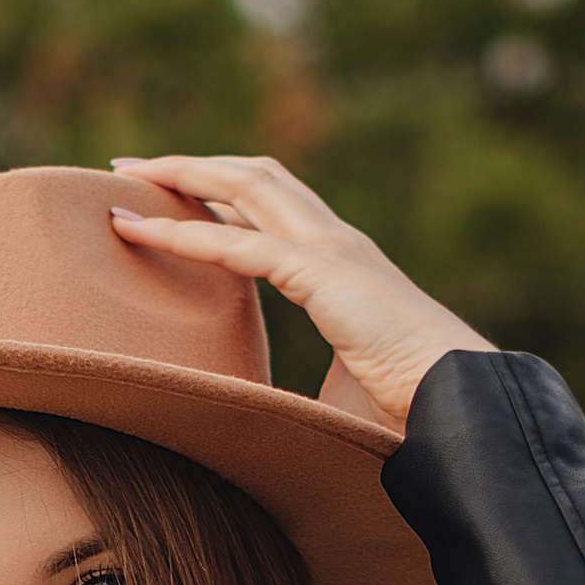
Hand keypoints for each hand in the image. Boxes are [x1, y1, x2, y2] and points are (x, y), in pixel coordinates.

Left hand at [107, 151, 491, 444]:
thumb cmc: (407, 406)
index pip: (273, 207)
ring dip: (183, 175)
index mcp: (343, 264)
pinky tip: (141, 230)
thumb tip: (271, 420)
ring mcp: (332, 250)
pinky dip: (185, 234)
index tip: (170, 195)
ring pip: (246, 186)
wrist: (458, 400)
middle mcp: (336, 242)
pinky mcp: (323, 273)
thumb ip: (304, 385)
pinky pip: (239, 244)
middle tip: (131, 167)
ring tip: (126, 177)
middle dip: (193, 164)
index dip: (221, 195)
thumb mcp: (341, 386)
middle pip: (256, 177)